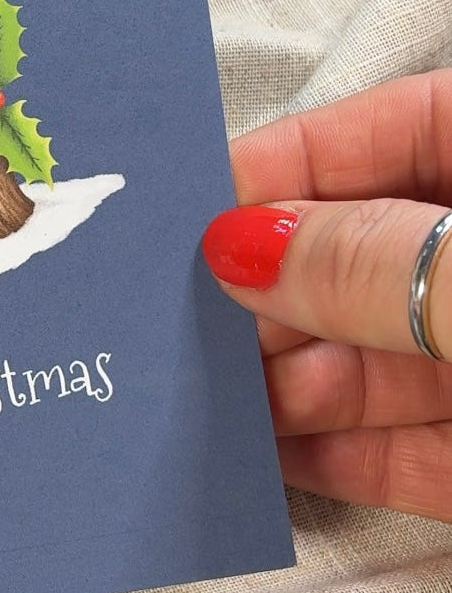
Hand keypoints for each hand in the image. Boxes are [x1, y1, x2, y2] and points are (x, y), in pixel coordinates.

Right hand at [202, 70, 451, 519]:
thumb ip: (372, 265)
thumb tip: (237, 248)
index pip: (389, 129)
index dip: (282, 168)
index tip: (183, 212)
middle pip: (372, 254)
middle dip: (274, 294)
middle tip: (174, 324)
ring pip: (385, 359)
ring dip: (291, 385)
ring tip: (202, 404)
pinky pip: (419, 451)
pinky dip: (346, 459)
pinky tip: (271, 464)